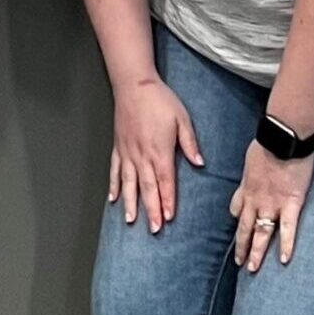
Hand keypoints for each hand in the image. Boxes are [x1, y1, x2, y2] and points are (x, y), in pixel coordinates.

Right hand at [109, 75, 203, 232]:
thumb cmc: (160, 100)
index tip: (168, 218)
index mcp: (159, 150)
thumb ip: (189, 143)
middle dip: (151, 210)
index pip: (165, 181)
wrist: (134, 85)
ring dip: (130, 203)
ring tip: (131, 220)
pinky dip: (114, 186)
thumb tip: (199, 163)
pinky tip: (114, 199)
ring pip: (129, 184)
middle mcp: (141, 155)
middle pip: (147, 188)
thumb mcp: (182, 119)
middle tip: (153, 229)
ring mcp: (127, 152)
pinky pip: (115, 171)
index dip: (167, 201)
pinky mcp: (118, 147)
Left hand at [230, 141, 313, 271]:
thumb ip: (254, 168)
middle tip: (239, 262)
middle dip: (241, 245)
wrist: (283, 139)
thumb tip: (256, 166)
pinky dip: (285, 245)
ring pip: (261, 233)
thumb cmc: (268, 142)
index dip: (238, 218)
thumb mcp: (252, 157)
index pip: (237, 208)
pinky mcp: (291, 204)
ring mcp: (272, 204)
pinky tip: (283, 260)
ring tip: (252, 268)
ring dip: (256, 252)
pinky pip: (287, 229)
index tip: (239, 225)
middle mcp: (255, 200)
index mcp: (246, 187)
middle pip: (244, 227)